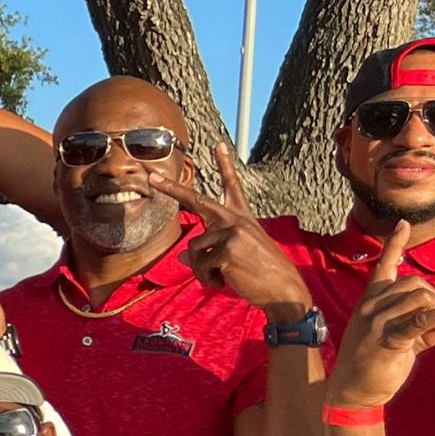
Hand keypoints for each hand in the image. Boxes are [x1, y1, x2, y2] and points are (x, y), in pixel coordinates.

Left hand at [147, 144, 315, 320]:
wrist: (283, 290)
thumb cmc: (260, 274)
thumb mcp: (235, 257)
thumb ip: (210, 250)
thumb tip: (182, 254)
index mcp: (242, 218)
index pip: (232, 186)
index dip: (225, 165)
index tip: (217, 145)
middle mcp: (236, 220)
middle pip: (197, 200)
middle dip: (171, 188)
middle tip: (151, 175)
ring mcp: (232, 232)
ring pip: (194, 249)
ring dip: (201, 270)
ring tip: (222, 278)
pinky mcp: (227, 250)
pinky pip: (199, 265)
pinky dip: (207, 279)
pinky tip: (224, 282)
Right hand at [327, 222, 434, 409]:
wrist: (353, 391)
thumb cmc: (373, 363)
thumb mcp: (397, 338)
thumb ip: (423, 326)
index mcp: (370, 302)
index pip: (384, 266)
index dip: (395, 244)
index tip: (404, 224)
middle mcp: (372, 306)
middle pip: (414, 283)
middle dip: (434, 298)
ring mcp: (379, 320)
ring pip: (421, 298)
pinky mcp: (391, 337)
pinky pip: (422, 320)